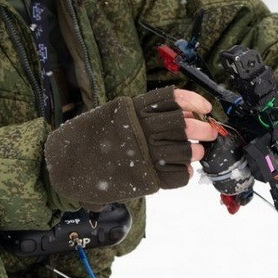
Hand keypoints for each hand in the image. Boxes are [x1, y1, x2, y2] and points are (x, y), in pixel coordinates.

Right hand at [45, 87, 216, 204]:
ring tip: (195, 153)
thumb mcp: (118, 115)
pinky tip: (182, 171)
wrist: (69, 164)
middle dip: (202, 129)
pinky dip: (185, 174)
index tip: (205, 108)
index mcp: (133, 109)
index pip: (171, 98)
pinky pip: (177, 176)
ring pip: (184, 151)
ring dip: (195, 152)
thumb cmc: (97, 137)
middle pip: (183, 125)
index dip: (193, 102)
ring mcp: (142, 155)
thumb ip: (146, 114)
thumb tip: (187, 115)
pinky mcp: (144, 178)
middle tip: (208, 133)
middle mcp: (139, 129)